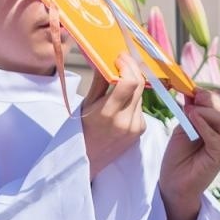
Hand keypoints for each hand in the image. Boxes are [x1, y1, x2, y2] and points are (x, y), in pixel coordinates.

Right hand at [82, 54, 146, 178]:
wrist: (85, 163)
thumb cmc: (79, 133)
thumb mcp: (85, 106)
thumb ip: (99, 83)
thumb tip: (105, 59)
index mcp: (107, 114)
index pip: (129, 83)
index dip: (127, 66)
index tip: (119, 57)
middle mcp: (125, 121)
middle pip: (138, 86)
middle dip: (132, 69)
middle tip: (122, 60)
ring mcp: (135, 128)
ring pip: (141, 95)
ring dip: (133, 84)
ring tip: (121, 78)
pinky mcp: (141, 131)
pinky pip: (141, 107)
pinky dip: (134, 99)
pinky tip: (123, 100)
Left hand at [158, 89, 219, 219]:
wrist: (174, 184)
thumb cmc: (178, 157)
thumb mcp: (183, 128)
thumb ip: (191, 113)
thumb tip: (191, 92)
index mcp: (218, 125)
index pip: (219, 103)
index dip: (207, 94)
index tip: (190, 87)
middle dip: (209, 99)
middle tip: (192, 95)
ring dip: (206, 110)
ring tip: (189, 109)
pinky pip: (216, 136)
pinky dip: (205, 125)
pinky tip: (193, 117)